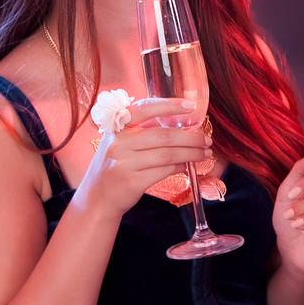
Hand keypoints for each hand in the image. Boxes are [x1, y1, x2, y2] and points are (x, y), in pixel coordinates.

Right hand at [79, 97, 210, 220]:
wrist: (97, 198)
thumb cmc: (115, 167)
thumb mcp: (120, 144)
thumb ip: (143, 132)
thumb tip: (182, 126)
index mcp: (116, 128)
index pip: (145, 109)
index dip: (170, 106)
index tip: (191, 106)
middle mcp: (118, 143)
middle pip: (164, 136)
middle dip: (191, 138)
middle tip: (207, 140)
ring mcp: (124, 163)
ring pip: (168, 154)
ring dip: (191, 153)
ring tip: (204, 153)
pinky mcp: (132, 182)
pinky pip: (164, 171)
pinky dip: (180, 167)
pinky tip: (187, 166)